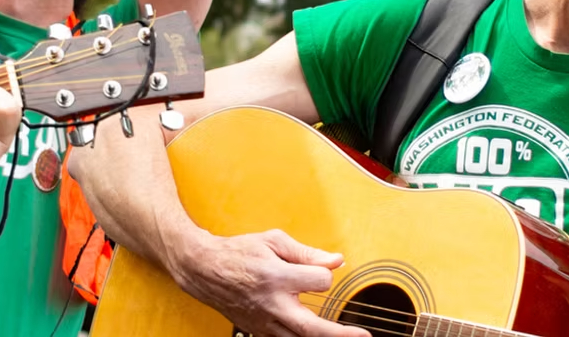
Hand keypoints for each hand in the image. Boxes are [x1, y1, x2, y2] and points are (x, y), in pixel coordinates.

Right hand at [168, 229, 369, 336]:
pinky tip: (316, 336)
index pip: (319, 281)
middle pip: (311, 327)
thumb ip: (307, 252)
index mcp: (275, 277)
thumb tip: (336, 261)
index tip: (320, 269)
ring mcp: (263, 322)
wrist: (204, 270)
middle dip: (340, 334)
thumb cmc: (239, 252)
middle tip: (363, 335)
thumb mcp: (273, 241)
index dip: (324, 273)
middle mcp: (271, 303)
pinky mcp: (258, 331)